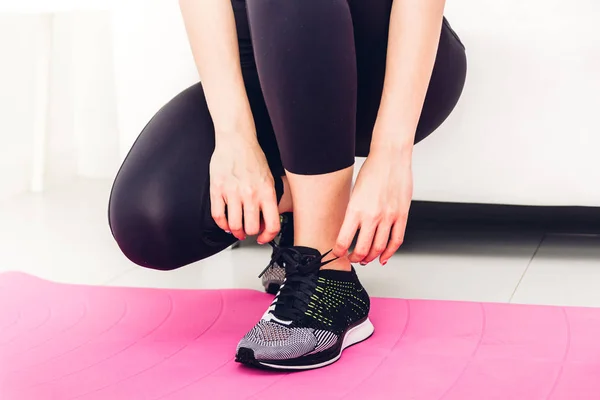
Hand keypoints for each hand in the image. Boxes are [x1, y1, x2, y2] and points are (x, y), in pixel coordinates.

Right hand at [209, 135, 279, 243]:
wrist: (236, 140)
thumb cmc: (252, 157)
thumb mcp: (268, 178)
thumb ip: (268, 199)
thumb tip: (264, 219)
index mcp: (266, 192)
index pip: (272, 224)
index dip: (268, 236)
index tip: (263, 237)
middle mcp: (250, 194)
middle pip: (251, 228)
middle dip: (249, 232)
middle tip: (248, 230)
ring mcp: (232, 192)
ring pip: (234, 225)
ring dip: (236, 231)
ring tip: (236, 229)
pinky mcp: (217, 189)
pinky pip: (217, 215)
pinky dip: (222, 224)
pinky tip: (225, 222)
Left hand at [334, 147, 412, 264]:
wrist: (391, 157)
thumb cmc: (372, 171)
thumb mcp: (355, 193)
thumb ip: (354, 212)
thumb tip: (351, 230)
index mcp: (355, 209)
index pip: (344, 240)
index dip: (339, 252)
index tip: (338, 253)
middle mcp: (372, 215)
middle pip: (363, 249)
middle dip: (355, 258)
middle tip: (352, 258)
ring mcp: (388, 217)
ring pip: (379, 248)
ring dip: (371, 257)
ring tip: (366, 259)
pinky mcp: (402, 215)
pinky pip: (396, 240)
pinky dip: (390, 252)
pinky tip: (384, 257)